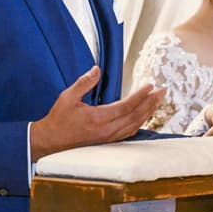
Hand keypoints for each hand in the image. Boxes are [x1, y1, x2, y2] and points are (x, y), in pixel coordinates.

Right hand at [30, 66, 165, 159]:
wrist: (50, 142)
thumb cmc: (58, 119)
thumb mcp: (67, 97)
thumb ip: (83, 83)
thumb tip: (96, 69)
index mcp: (97, 119)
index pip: (125, 107)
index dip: (140, 96)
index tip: (150, 85)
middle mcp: (106, 131)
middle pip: (135, 116)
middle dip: (151, 103)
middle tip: (163, 91)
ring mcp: (108, 138)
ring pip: (135, 125)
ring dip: (148, 112)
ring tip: (158, 101)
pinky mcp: (108, 141)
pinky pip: (129, 132)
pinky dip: (140, 122)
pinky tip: (146, 115)